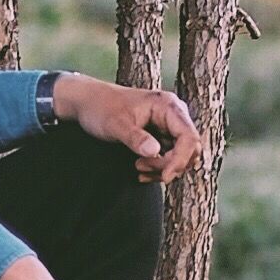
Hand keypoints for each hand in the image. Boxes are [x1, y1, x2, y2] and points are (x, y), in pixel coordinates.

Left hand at [48, 74, 201, 183]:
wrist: (89, 103)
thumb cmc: (102, 108)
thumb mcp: (116, 124)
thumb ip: (136, 138)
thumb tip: (155, 152)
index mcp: (168, 105)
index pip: (189, 137)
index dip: (180, 160)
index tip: (164, 176)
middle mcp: (174, 114)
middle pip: (190, 149)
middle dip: (170, 165)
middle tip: (141, 168)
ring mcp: (170, 125)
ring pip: (182, 156)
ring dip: (163, 168)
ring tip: (138, 168)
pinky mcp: (163, 135)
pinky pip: (171, 157)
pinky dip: (159, 168)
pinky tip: (141, 172)